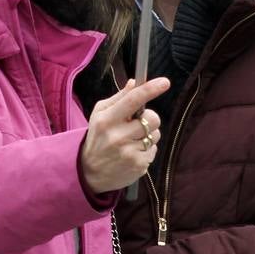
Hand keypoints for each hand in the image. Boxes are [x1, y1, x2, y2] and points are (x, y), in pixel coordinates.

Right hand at [80, 78, 168, 193]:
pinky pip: (154, 150)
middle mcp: (118, 136)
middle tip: (138, 123)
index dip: (150, 89)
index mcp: (107, 119)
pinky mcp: (139, 166)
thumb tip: (135, 82)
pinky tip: (133, 153)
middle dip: (150, 118)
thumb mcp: (100, 114)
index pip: (132, 100)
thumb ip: (119, 98)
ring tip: (132, 140)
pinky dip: (146, 150)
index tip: (164, 82)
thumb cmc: (97, 137)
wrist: (90, 171)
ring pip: (155, 135)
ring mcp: (129, 152)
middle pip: (152, 119)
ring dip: (148, 135)